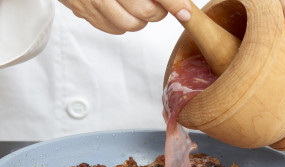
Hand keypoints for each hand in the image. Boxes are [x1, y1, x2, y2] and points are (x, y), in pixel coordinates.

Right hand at [58, 0, 191, 33]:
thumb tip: (177, 2)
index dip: (172, 3)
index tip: (185, 11)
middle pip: (144, 13)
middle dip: (157, 11)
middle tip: (158, 3)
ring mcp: (90, 1)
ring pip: (130, 25)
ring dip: (141, 19)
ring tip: (139, 4)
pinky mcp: (82, 11)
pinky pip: (113, 29)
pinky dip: (123, 23)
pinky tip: (122, 9)